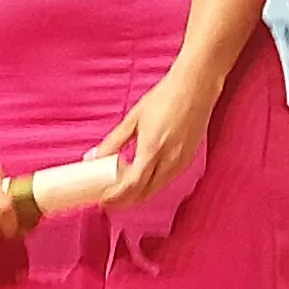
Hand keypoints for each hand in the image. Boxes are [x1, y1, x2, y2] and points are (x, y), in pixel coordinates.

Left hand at [88, 62, 218, 204]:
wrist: (195, 88)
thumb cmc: (164, 98)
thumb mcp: (133, 119)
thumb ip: (113, 142)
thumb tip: (94, 157)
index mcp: (152, 150)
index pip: (131, 185)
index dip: (116, 196)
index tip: (102, 200)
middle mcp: (169, 161)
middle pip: (144, 193)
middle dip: (125, 201)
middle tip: (108, 200)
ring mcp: (181, 162)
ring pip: (156, 189)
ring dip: (137, 195)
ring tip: (119, 191)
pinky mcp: (188, 159)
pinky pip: (166, 180)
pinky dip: (151, 185)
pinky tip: (140, 178)